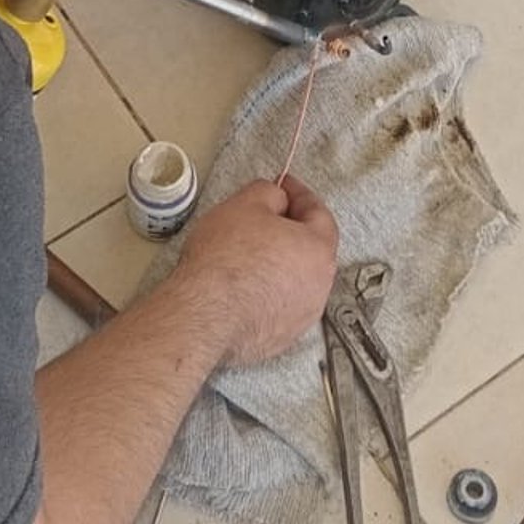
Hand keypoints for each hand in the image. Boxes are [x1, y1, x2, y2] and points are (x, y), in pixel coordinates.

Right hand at [175, 176, 338, 368]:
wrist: (203, 315)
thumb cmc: (225, 260)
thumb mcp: (246, 203)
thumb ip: (270, 193)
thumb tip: (276, 199)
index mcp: (318, 250)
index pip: (318, 213)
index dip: (298, 194)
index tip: (283, 186)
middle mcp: (319, 287)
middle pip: (310, 248)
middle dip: (290, 230)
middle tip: (264, 218)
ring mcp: (302, 316)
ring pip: (296, 279)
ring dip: (279, 264)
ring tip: (248, 254)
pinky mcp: (282, 337)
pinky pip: (280, 305)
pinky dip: (268, 292)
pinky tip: (244, 285)